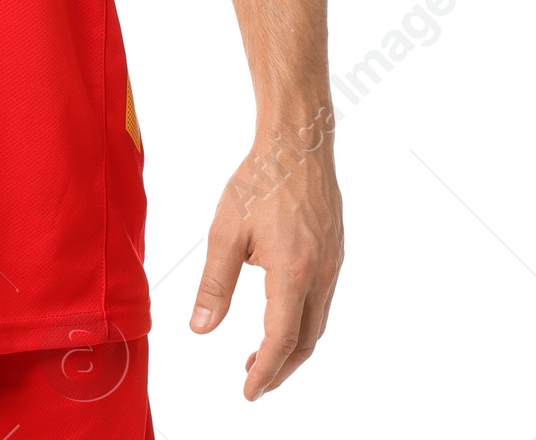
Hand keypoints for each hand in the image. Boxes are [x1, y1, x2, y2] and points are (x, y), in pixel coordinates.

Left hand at [189, 122, 343, 398]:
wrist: (298, 143)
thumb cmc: (260, 181)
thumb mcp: (226, 232)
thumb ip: (215, 285)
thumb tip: (201, 329)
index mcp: (293, 275)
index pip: (280, 341)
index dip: (264, 372)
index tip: (247, 391)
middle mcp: (320, 276)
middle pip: (305, 340)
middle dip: (281, 368)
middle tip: (254, 379)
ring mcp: (332, 264)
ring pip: (317, 322)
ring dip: (292, 345)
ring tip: (263, 352)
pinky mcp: (334, 250)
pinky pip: (323, 299)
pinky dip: (303, 319)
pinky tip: (282, 310)